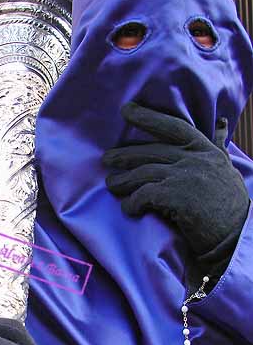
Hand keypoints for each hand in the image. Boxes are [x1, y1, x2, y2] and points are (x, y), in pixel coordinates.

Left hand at [103, 102, 249, 264]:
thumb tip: (220, 124)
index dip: (148, 117)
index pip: (173, 126)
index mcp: (205, 150)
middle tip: (107, 159)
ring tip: (111, 185)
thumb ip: (218, 146)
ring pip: (144, 173)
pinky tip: (128, 209)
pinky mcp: (176, 197)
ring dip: (123, 180)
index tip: (127, 110)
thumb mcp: (227, 168)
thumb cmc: (231, 205)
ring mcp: (185, 176)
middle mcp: (194, 159)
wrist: (236, 234)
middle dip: (125, 154)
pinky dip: (132, 203)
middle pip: (151, 151)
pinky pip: (144, 195)